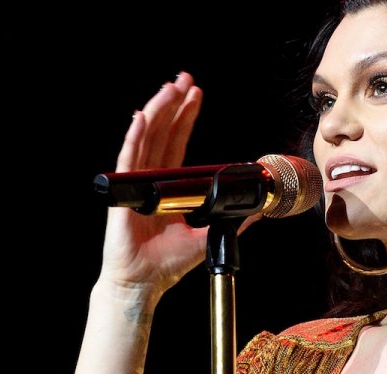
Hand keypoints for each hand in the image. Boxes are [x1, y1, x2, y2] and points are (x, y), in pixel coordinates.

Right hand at [99, 72, 259, 296]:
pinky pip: (130, 159)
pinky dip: (136, 137)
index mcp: (168, 185)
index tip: (195, 95)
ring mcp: (137, 183)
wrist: (144, 281)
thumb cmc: (166, 263)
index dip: (186, 118)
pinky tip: (142, 116)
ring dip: (159, 110)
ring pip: (148, 138)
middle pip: (163, 132)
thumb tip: (259, 208)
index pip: (177, 142)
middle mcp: (152, 179)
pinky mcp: (126, 193)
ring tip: (170, 87)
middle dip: (174, 104)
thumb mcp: (207, 235)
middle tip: (185, 79)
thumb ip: (232, 220)